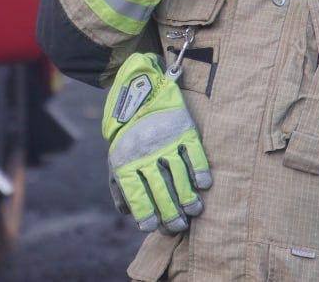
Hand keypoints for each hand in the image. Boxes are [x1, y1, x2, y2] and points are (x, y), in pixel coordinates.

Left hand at [103, 52, 211, 232]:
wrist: (140, 91)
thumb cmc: (127, 135)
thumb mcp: (115, 159)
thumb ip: (120, 188)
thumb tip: (129, 214)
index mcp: (125, 162)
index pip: (137, 196)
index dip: (147, 216)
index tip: (155, 226)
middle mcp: (145, 153)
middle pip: (161, 191)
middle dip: (172, 214)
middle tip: (180, 225)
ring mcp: (165, 141)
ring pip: (180, 176)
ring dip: (189, 198)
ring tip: (194, 210)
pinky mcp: (183, 129)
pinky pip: (194, 154)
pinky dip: (200, 171)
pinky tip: (203, 185)